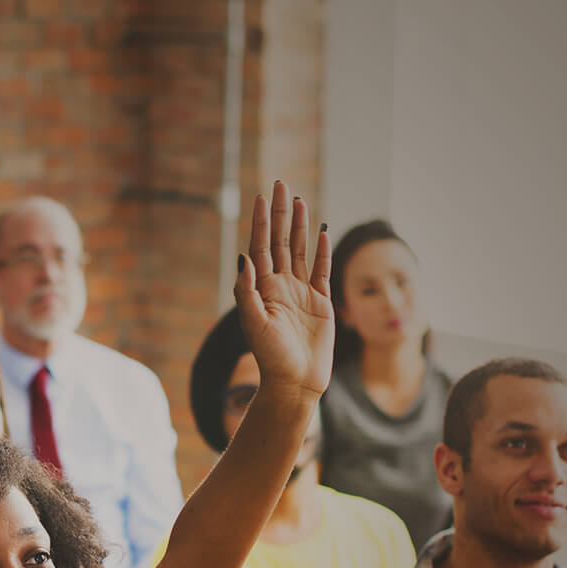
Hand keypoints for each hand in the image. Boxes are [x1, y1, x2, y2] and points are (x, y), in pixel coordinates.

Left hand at [234, 180, 333, 400]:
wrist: (295, 382)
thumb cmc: (270, 357)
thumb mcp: (253, 323)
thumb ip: (247, 290)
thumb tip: (244, 256)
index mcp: (262, 288)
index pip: (261, 246)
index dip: (261, 221)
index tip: (262, 196)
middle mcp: (281, 285)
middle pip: (280, 241)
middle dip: (280, 213)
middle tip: (281, 185)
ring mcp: (302, 292)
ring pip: (300, 250)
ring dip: (299, 225)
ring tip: (300, 201)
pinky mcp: (321, 303)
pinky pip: (322, 270)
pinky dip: (323, 251)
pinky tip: (322, 232)